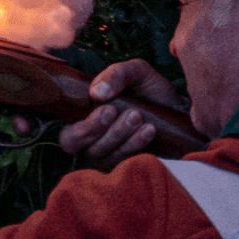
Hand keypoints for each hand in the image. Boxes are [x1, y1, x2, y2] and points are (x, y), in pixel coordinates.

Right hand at [51, 59, 185, 168]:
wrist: (181, 111)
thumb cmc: (151, 91)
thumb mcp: (136, 73)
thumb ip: (116, 74)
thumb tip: (96, 93)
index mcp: (83, 113)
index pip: (57, 128)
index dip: (57, 126)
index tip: (87, 112)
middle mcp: (90, 137)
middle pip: (72, 143)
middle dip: (92, 128)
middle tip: (113, 111)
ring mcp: (107, 153)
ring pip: (99, 153)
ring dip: (118, 134)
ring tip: (137, 115)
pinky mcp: (126, 165)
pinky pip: (122, 161)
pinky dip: (135, 144)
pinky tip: (149, 129)